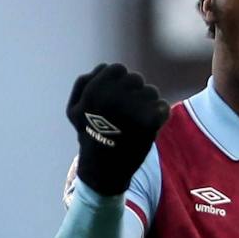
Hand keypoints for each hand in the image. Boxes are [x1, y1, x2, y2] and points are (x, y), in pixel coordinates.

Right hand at [65, 63, 169, 196]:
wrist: (103, 170)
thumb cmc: (91, 137)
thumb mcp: (75, 110)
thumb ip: (86, 84)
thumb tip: (104, 67)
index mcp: (94, 88)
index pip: (117, 69)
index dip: (119, 84)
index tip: (117, 100)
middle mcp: (112, 95)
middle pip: (135, 79)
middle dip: (134, 93)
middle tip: (128, 114)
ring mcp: (132, 108)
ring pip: (151, 92)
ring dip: (147, 104)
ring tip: (135, 123)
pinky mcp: (149, 122)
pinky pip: (163, 107)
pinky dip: (159, 116)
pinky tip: (148, 128)